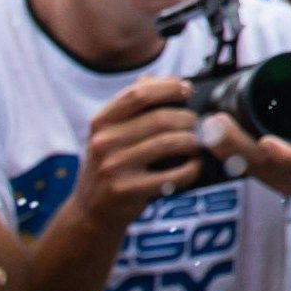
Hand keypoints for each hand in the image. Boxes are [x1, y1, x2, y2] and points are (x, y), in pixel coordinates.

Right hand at [73, 78, 205, 227]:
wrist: (91, 211)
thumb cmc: (111, 165)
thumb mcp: (111, 134)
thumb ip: (132, 107)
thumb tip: (160, 79)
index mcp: (101, 122)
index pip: (137, 94)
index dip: (168, 87)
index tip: (187, 89)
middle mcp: (104, 142)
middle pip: (160, 119)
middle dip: (188, 118)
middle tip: (199, 123)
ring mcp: (113, 167)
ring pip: (169, 143)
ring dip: (193, 142)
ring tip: (199, 144)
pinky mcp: (126, 190)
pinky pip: (172, 174)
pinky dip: (192, 168)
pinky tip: (195, 166)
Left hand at [216, 106, 290, 200]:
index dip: (287, 154)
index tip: (266, 142)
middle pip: (267, 165)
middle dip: (239, 144)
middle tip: (219, 123)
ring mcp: (284, 181)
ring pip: (252, 169)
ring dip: (227, 149)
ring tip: (210, 128)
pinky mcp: (268, 181)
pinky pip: (245, 170)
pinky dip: (227, 155)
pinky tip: (211, 141)